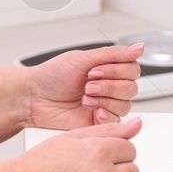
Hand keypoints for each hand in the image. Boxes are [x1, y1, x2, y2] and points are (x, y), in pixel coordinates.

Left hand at [26, 42, 143, 128]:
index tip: (95, 70)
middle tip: (87, 85)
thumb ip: (113, 54)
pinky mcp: (99, 123)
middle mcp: (109, 87)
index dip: (117, 70)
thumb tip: (139, 47)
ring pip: (126, 104)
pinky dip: (105, 114)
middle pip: (131, 88)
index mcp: (107, 69)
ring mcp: (105, 105)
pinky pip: (116, 121)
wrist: (33, 98)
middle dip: (109, 85)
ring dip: (104, 99)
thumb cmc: (52, 77)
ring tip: (85, 97)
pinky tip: (91, 109)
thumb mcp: (82, 59)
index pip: (132, 69)